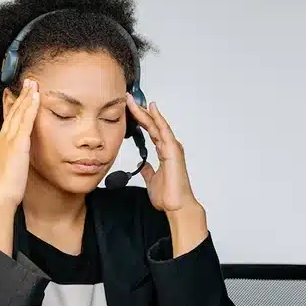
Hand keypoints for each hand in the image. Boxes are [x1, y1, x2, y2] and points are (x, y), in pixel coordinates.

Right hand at [0, 78, 39, 206]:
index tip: (16, 94)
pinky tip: (36, 97)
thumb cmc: (5, 188)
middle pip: (12, 112)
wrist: (1, 196)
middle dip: (20, 96)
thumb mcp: (9, 169)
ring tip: (33, 84)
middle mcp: (3, 139)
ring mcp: (9, 140)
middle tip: (26, 82)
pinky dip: (30, 107)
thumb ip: (13, 159)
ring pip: (18, 113)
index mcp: (1, 145)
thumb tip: (16, 158)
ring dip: (26, 96)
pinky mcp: (18, 144)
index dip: (13, 106)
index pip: (8, 120)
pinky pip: (25, 121)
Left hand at [126, 97, 197, 212]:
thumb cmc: (168, 195)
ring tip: (133, 101)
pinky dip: (158, 119)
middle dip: (140, 111)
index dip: (140, 119)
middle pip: (152, 124)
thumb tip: (143, 166)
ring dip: (145, 112)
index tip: (129, 110)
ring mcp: (172, 148)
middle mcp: (169, 147)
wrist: (177, 206)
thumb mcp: (152, 180)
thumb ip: (148, 171)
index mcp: (164, 152)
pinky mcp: (173, 151)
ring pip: (157, 124)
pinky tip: (151, 109)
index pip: (150, 131)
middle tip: (128, 99)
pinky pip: (164, 131)